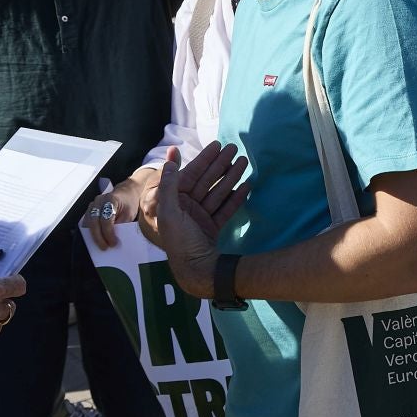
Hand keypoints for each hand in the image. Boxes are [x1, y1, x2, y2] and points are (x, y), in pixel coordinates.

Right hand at [81, 174, 145, 249]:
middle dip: (98, 237)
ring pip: (88, 222)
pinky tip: (96, 240)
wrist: (125, 193)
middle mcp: (98, 201)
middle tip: (104, 248)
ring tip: (100, 246)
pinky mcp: (89, 210)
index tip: (113, 243)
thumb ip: (121, 226)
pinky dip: (90, 232)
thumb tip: (114, 241)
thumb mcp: (129, 214)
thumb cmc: (128, 204)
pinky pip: (87, 222)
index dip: (108, 233)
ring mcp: (92, 205)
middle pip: (94, 221)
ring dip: (93, 236)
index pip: (106, 219)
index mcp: (110, 200)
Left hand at [141, 143, 250, 295]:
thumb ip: (169, 185)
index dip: (204, 159)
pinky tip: (246, 185)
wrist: (196, 270)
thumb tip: (169, 159)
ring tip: (244, 162)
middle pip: (206, 180)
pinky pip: (226, 208)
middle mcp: (187, 207)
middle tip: (235, 148)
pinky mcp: (213, 227)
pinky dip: (236, 197)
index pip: (191, 174)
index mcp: (174, 202)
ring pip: (218, 192)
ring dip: (231, 176)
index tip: (217, 145)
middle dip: (220, 164)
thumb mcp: (169, 212)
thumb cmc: (179, 241)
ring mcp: (201, 217)